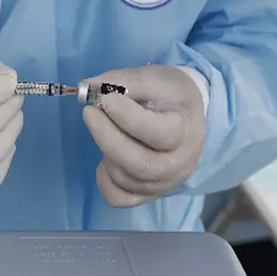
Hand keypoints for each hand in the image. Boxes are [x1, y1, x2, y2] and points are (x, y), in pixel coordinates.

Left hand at [82, 65, 205, 206]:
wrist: (185, 115)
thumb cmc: (170, 95)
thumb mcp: (156, 78)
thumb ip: (125, 81)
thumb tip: (89, 87)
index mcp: (187, 132)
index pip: (158, 132)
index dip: (128, 117)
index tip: (107, 98)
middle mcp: (180, 164)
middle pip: (140, 163)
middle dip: (107, 137)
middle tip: (90, 113)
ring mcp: (164, 184)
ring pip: (125, 179)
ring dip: (106, 152)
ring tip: (106, 128)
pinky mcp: (147, 195)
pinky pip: (117, 197)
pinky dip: (104, 179)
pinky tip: (107, 159)